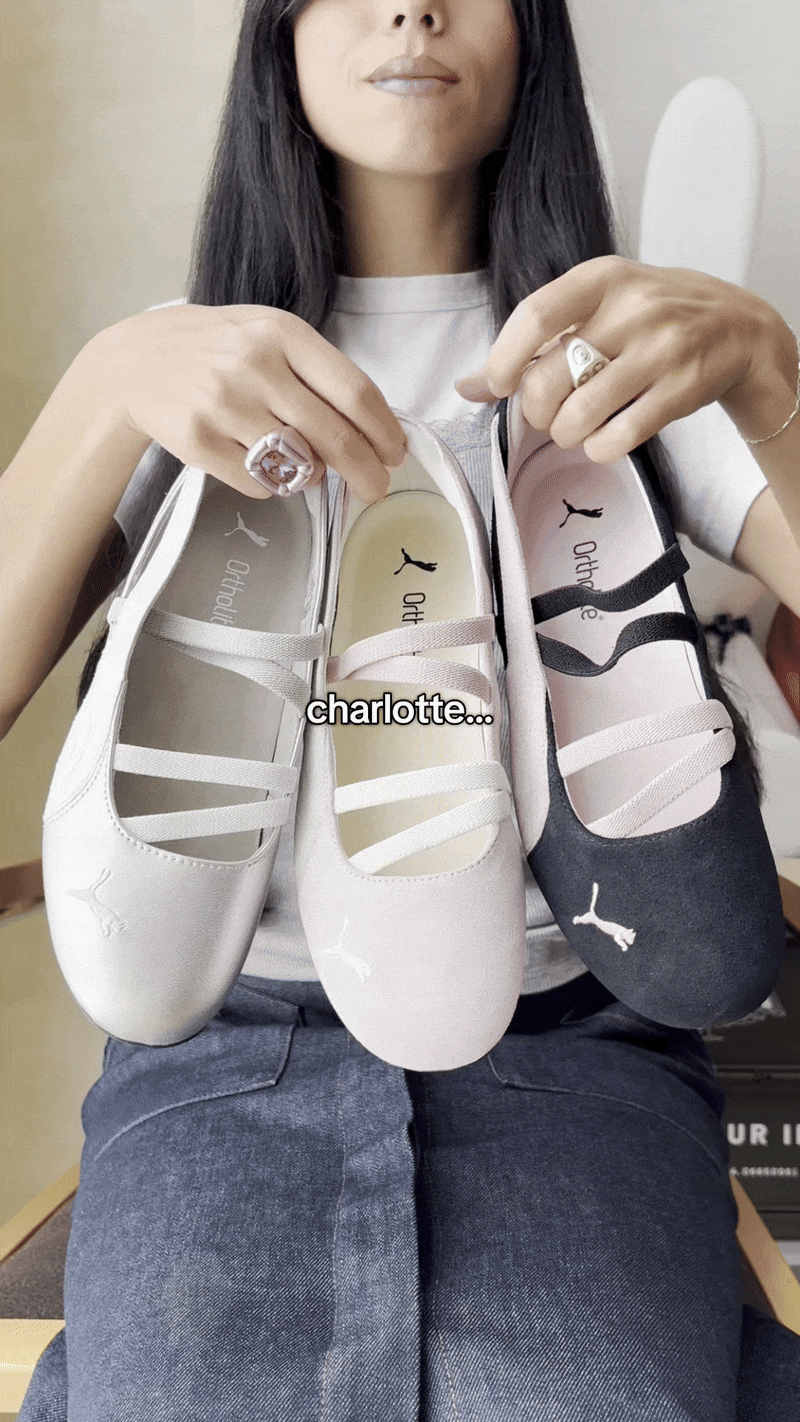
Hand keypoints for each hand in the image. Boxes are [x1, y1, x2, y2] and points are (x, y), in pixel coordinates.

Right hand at [94, 303, 406, 502]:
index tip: (396, 454)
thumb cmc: (217, 350)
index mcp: (283, 334)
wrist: (136, 360)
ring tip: (302, 462)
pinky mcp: (200, 442)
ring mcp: (225, 406)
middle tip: (377, 489)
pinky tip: (257, 460)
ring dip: (313, 475)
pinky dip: (272, 484)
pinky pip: (262, 484)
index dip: (385, 432)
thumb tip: (372, 431)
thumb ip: (319, 375)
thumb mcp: (269, 336)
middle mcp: (256, 367)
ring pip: (300, 466)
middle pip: (337, 438)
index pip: (355, 393)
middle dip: (367, 473)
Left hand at [455, 255, 791, 461]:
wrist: (738, 328)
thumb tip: (466, 387)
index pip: (533, 317)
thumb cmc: (651, 319)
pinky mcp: (681, 390)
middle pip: (548, 379)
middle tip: (547, 413)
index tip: (500, 384)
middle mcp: (632, 308)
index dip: (503, 361)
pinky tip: (604, 438)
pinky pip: (618, 438)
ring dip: (565, 434)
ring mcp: (661, 349)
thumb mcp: (596, 308)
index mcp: (602, 278)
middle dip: (535, 411)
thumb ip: (533, 343)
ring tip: (575, 427)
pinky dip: (599, 448)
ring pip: (579, 416)